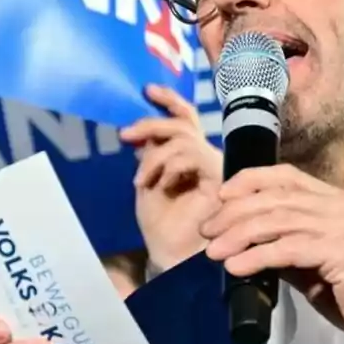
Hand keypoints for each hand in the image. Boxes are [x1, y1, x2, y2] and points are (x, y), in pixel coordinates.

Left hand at [120, 85, 222, 273]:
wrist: (171, 253)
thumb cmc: (161, 222)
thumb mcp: (147, 180)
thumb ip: (148, 154)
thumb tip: (140, 130)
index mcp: (187, 154)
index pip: (184, 117)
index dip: (168, 99)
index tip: (147, 90)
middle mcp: (203, 156)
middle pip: (182, 122)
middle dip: (151, 123)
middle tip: (126, 135)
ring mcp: (213, 166)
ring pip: (183, 139)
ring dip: (154, 157)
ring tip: (142, 181)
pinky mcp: (218, 178)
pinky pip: (191, 156)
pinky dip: (169, 167)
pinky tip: (161, 185)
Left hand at [200, 165, 343, 343]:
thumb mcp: (313, 262)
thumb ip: (286, 246)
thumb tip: (243, 242)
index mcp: (335, 200)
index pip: (286, 175)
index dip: (249, 180)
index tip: (220, 196)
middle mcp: (340, 206)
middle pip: (275, 197)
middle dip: (234, 212)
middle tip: (207, 231)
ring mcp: (343, 227)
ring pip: (278, 220)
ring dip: (238, 235)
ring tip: (214, 251)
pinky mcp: (342, 253)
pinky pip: (289, 248)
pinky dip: (257, 256)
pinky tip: (236, 267)